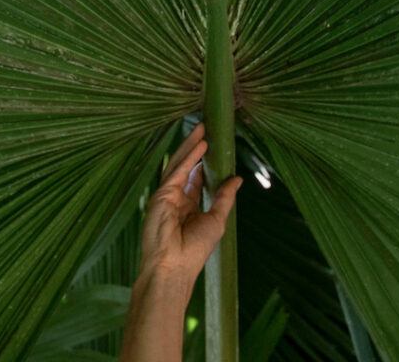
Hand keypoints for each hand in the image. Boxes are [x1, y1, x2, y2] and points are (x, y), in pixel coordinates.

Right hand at [139, 121, 242, 300]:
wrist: (173, 268)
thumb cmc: (194, 251)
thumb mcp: (216, 220)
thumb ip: (225, 197)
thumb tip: (237, 179)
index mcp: (187, 208)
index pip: (194, 179)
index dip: (202, 163)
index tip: (211, 147)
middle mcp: (176, 199)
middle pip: (185, 167)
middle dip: (195, 148)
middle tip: (205, 129)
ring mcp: (166, 195)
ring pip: (178, 164)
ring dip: (190, 146)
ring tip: (202, 129)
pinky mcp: (161, 194)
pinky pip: (177, 170)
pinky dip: (188, 157)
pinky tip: (199, 145)